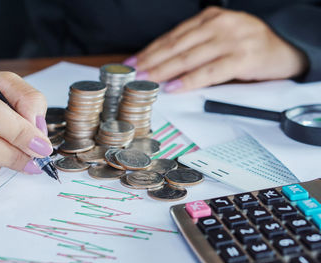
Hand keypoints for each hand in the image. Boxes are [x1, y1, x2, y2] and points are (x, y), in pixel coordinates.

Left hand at [124, 7, 307, 92]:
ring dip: (163, 71)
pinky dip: (189, 81)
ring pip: (188, 58)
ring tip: (146, 81)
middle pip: (176, 46)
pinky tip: (174, 87)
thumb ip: (196, 47)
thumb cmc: (248, 46)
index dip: (150, 50)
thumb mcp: (220, 38)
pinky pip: (209, 72)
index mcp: (211, 17)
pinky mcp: (243, 57)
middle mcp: (219, 24)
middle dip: (150, 62)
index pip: (172, 36)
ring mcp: (231, 39)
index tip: (133, 62)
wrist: (287, 50)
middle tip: (133, 74)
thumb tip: (163, 66)